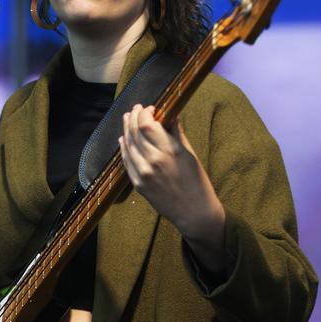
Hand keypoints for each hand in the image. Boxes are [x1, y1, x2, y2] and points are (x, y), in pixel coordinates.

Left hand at [119, 104, 226, 272]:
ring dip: (126, 130)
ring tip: (127, 119)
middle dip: (133, 117)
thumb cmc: (197, 182)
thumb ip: (176, 133)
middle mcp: (153, 160)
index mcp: (170, 150)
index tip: (149, 108)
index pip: (147, 124)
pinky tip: (123, 140)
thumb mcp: (189, 154)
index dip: (144, 113)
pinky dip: (124, 149)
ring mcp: (143, 173)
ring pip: (128, 145)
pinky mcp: (138, 184)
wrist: (194, 212)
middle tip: (135, 110)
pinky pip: (127, 162)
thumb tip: (170, 114)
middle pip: (135, 132)